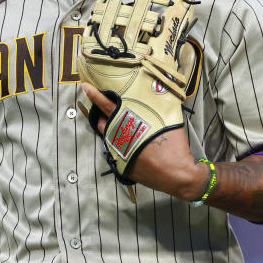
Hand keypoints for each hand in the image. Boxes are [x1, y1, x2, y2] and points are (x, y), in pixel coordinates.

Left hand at [81, 82, 206, 199]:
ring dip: (110, 129)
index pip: (108, 106)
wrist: (176, 174)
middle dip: (99, 113)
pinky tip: (132, 144)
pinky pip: (118, 152)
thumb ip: (157, 110)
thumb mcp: (167, 121)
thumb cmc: (174, 147)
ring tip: (115, 124)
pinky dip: (122, 145)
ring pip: (109, 137)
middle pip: (103, 123)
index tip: (86, 87)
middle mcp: (120, 138)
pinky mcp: (123, 166)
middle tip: (96, 103)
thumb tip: (158, 100)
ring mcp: (119, 153)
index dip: (96, 96)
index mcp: (130, 124)